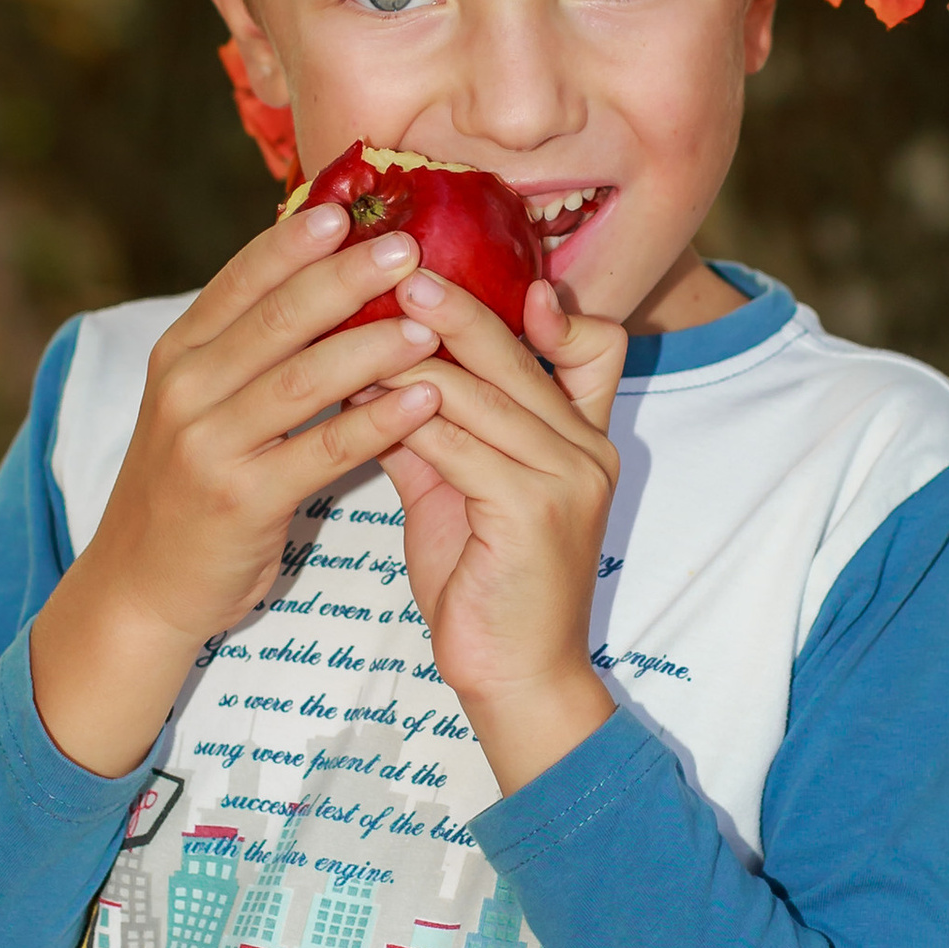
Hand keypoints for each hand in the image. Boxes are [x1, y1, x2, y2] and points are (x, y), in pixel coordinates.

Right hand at [30, 199, 446, 775]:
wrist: (140, 587)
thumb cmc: (189, 487)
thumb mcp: (199, 405)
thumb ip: (248, 348)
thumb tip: (314, 275)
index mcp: (180, 354)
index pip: (242, 280)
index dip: (296, 243)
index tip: (350, 208)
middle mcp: (188, 389)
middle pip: (277, 318)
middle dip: (346, 278)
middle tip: (409, 246)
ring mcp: (210, 444)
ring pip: (302, 379)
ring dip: (372, 345)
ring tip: (432, 322)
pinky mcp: (242, 499)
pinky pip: (322, 450)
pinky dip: (376, 421)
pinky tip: (422, 399)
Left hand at [371, 273, 625, 794]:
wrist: (515, 680)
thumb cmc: (485, 588)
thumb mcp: (463, 493)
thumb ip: (442, 432)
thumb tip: (383, 372)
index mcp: (583, 440)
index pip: (594, 346)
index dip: (551, 306)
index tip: (488, 275)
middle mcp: (587, 449)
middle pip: (519, 349)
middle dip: (450, 304)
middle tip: (391, 267)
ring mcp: (566, 477)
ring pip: (479, 388)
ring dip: (409, 354)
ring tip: (354, 326)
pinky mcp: (532, 510)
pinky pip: (456, 440)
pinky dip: (402, 415)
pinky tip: (358, 400)